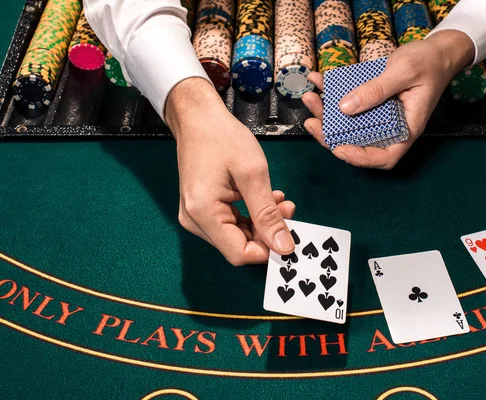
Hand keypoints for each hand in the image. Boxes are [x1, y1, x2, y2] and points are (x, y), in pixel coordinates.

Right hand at [166, 78, 295, 265]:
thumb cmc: (222, 138)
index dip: (268, 250)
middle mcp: (195, 221)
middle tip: (288, 209)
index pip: (239, 254)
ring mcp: (196, 216)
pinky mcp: (201, 209)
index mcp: (203, 214)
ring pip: (236, 235)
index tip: (290, 234)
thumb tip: (284, 247)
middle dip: (267, 232)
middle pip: (238, 245)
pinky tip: (265, 198)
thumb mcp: (253, 174)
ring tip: (279, 200)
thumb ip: (267, 214)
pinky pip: (230, 223)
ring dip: (261, 222)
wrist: (197, 117)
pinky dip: (250, 215)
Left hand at [302, 30, 474, 169]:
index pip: (385, 156)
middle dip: (331, 136)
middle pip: (359, 143)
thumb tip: (345, 107)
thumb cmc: (428, 63)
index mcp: (406, 129)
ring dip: (326, 115)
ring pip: (349, 124)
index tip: (339, 149)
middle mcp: (391, 127)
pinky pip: (348, 104)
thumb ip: (376, 90)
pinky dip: (331, 94)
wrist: (436, 51)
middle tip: (312, 123)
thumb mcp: (404, 72)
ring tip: (311, 98)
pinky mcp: (371, 102)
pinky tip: (319, 80)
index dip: (360, 158)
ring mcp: (379, 116)